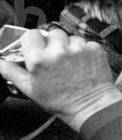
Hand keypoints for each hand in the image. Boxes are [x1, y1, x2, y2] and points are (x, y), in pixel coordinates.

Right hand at [0, 30, 121, 131]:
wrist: (90, 106)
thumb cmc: (60, 101)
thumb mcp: (30, 89)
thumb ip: (12, 72)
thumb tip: (0, 63)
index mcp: (39, 60)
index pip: (31, 34)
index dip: (33, 41)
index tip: (36, 48)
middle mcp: (58, 51)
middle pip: (52, 33)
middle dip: (52, 43)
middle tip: (54, 58)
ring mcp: (78, 49)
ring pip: (70, 37)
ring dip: (69, 46)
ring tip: (69, 62)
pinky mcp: (94, 49)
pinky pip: (86, 42)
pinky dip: (84, 49)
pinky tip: (82, 63)